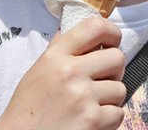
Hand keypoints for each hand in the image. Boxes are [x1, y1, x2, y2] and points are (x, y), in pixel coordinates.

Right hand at [0, 16, 127, 129]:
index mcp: (55, 57)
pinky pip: (118, 113)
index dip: (111, 32)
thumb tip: (70, 27)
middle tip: (101, 81)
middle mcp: (70, 72)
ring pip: (120, 88)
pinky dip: (109, 120)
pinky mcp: (92, 120)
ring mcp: (82, 96)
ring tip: (90, 105)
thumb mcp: (37, 72)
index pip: (94, 27)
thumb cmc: (27, 110)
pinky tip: (91, 121)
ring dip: (110, 99)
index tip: (112, 41)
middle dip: (114, 71)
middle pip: (117, 57)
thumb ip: (58, 50)